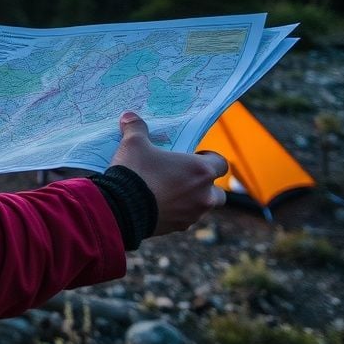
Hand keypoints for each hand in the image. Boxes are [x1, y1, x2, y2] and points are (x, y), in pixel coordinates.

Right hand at [108, 111, 228, 235]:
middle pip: (218, 192)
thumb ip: (135, 128)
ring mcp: (193, 213)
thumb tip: (129, 116)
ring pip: (202, 207)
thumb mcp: (133, 144)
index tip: (195, 156)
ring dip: (192, 200)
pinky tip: (158, 205)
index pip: (221, 163)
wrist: (122, 208)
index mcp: (200, 170)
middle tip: (185, 178)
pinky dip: (177, 213)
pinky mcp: (179, 227)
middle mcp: (204, 194)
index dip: (210, 159)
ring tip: (169, 192)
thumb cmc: (135, 172)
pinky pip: (185, 219)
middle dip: (206, 186)